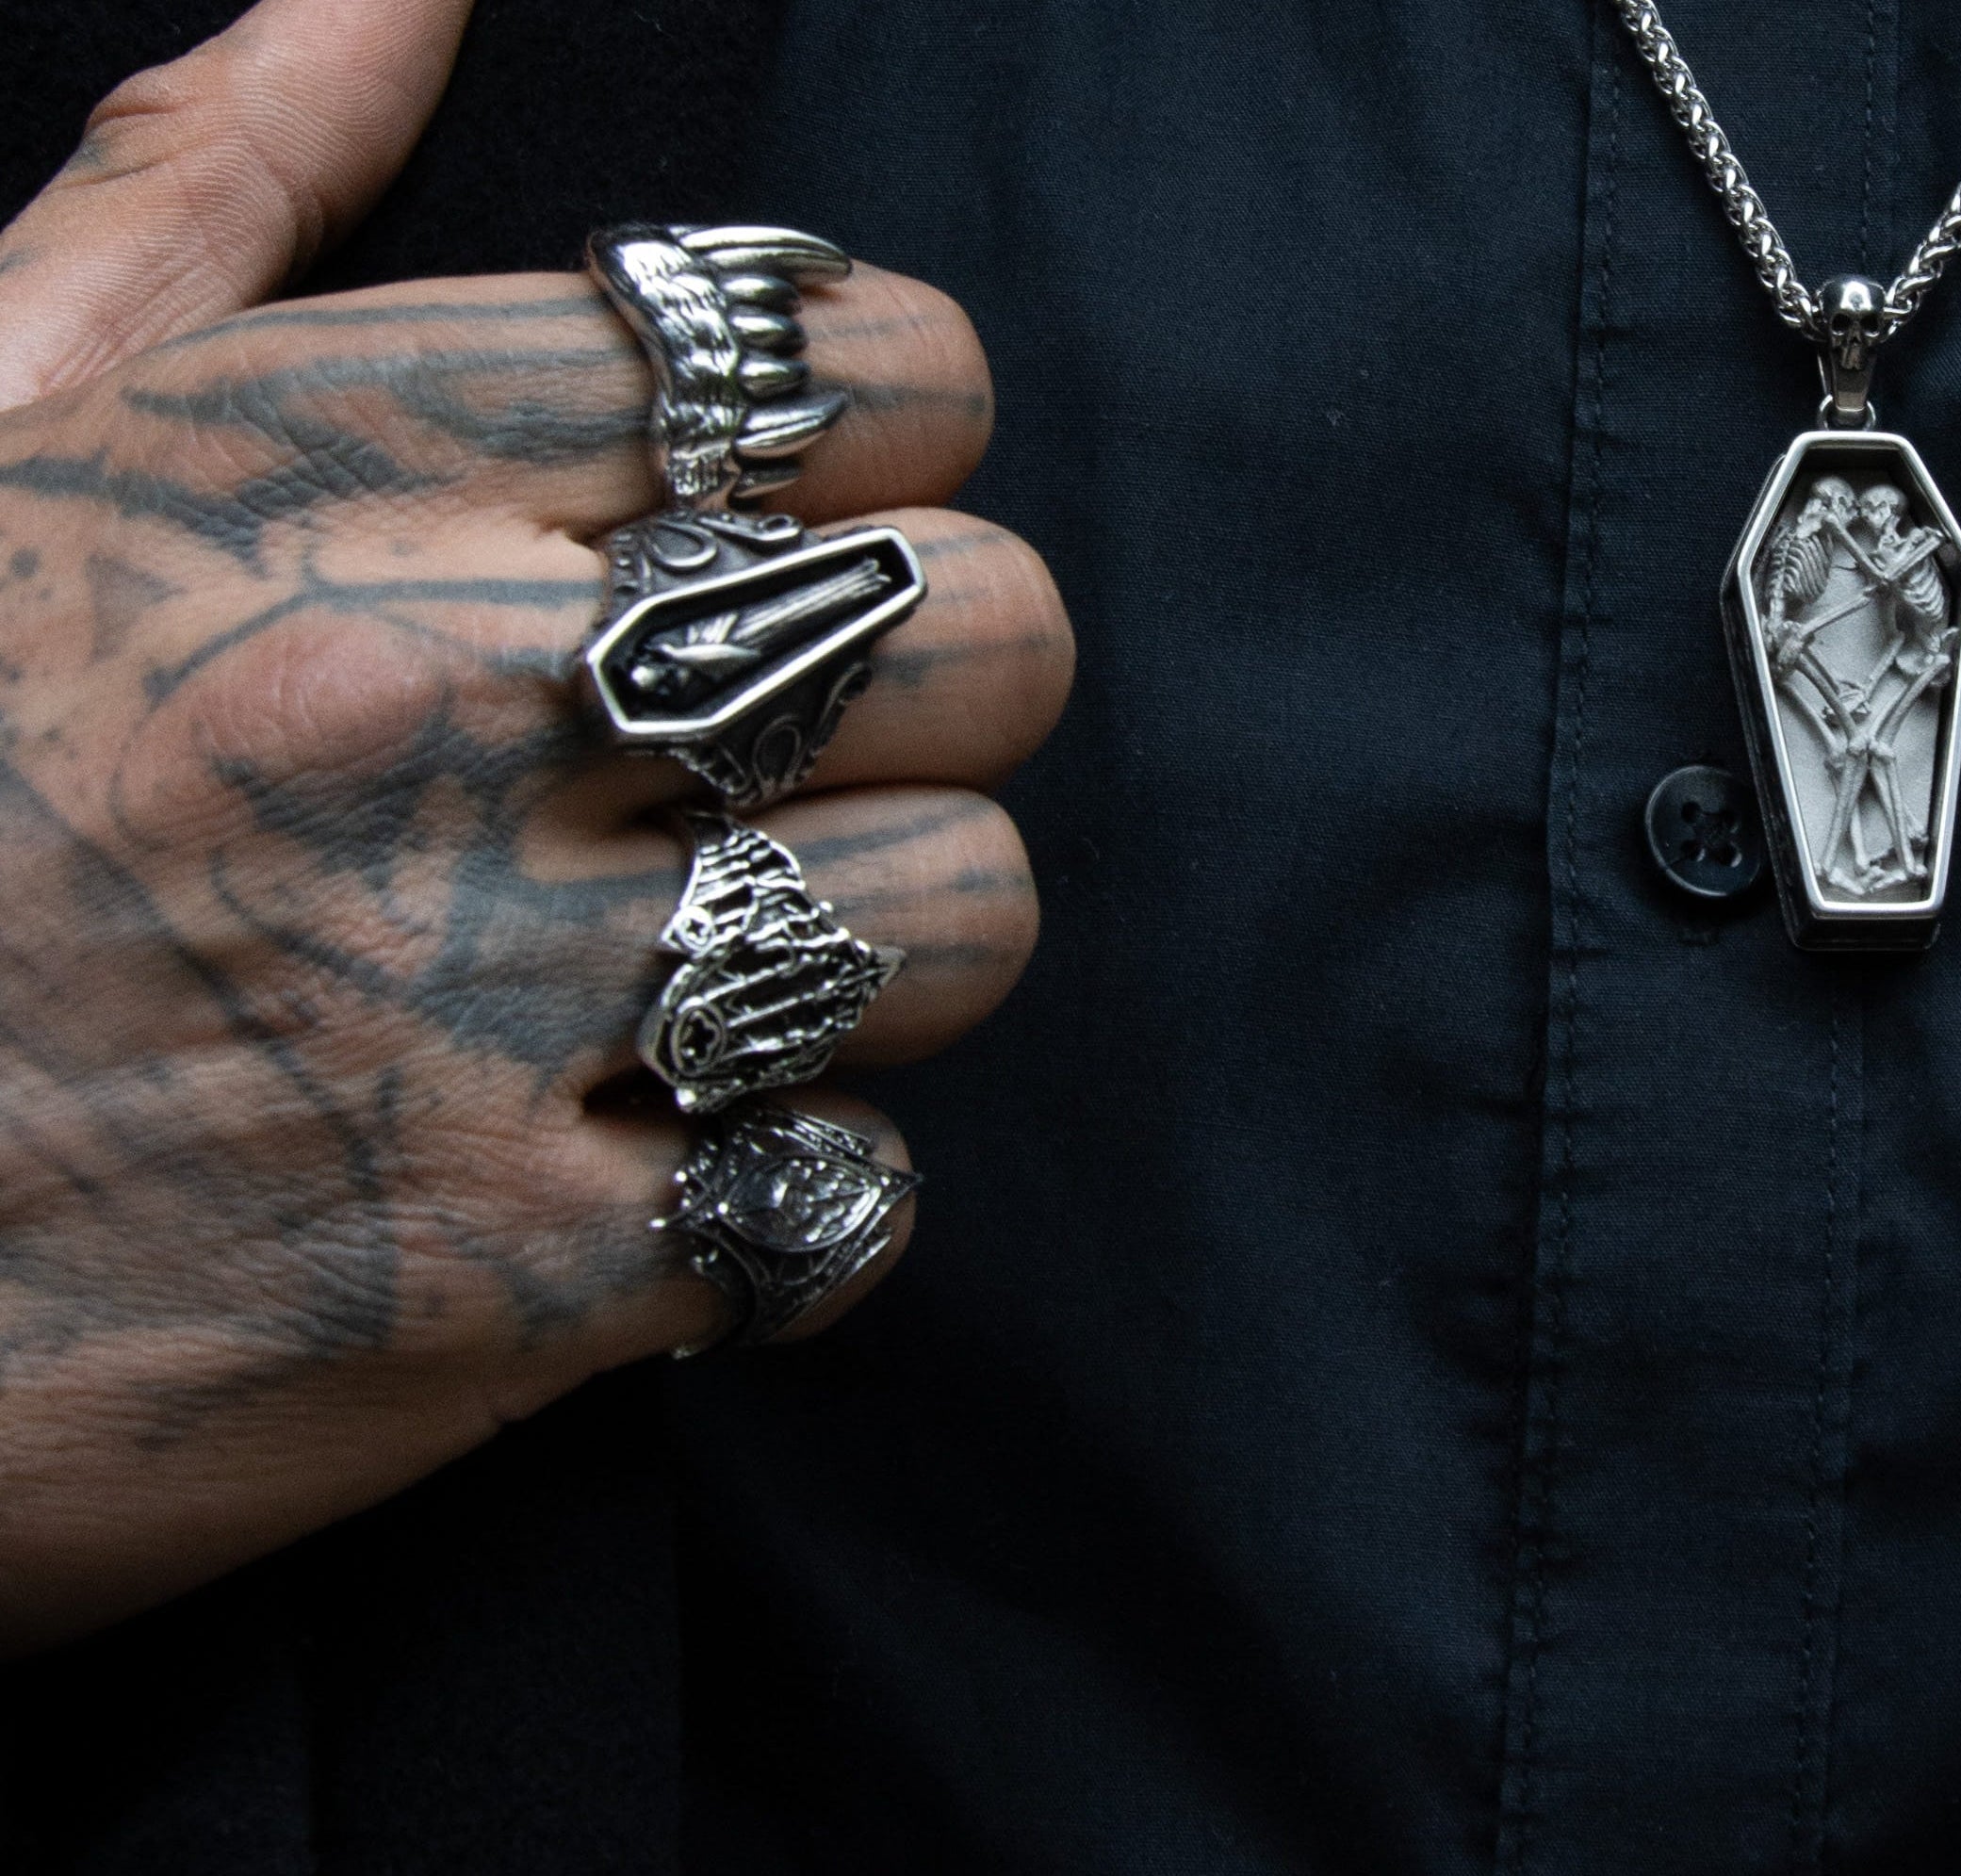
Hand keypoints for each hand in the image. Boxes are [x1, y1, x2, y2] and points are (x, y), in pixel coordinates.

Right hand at [0, 0, 1065, 1649]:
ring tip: (692, 973)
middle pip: (992, 631)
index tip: (806, 512)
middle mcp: (430, 703)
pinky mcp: (502, 1277)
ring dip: (875, 953)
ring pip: (967, 913)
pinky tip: (627, 1177)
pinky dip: (783, 1202)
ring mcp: (471, 998)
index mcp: (325, 468)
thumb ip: (218, 195)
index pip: (856, 369)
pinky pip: (854, 1198)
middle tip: (784, 755)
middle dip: (932, 694)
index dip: (897, 439)